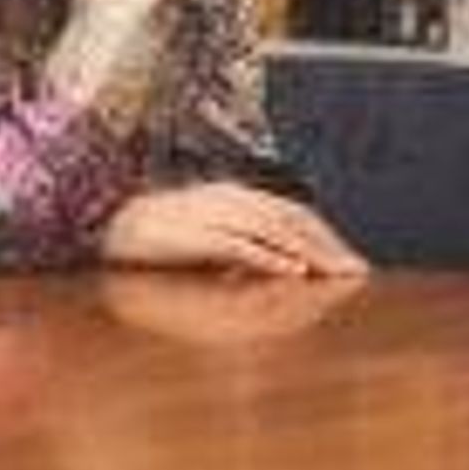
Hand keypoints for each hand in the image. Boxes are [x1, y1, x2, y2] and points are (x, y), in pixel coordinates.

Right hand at [98, 182, 368, 277]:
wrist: (110, 228)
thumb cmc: (160, 235)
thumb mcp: (209, 232)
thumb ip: (243, 240)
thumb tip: (283, 261)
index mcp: (234, 195)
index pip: (291, 211)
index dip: (324, 234)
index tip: (349, 259)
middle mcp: (228, 199)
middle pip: (290, 218)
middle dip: (327, 244)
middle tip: (358, 270)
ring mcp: (212, 214)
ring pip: (273, 231)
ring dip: (308, 253)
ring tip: (336, 274)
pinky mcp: (196, 234)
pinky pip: (240, 245)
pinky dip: (270, 258)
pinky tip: (293, 272)